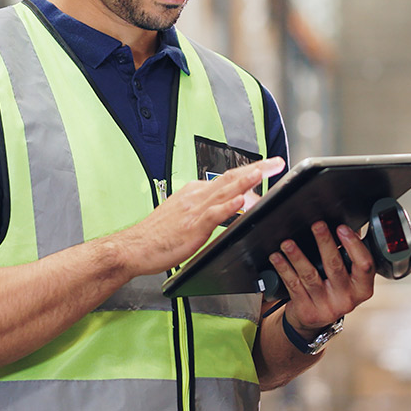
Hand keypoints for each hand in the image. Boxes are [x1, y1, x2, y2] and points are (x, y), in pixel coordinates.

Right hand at [115, 157, 284, 276]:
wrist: (134, 247)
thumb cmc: (156, 236)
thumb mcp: (181, 214)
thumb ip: (203, 209)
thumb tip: (225, 207)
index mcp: (194, 193)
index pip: (227, 178)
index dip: (248, 172)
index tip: (265, 167)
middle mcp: (196, 196)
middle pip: (231, 177)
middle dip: (256, 168)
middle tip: (277, 162)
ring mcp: (194, 210)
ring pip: (225, 190)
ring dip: (247, 179)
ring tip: (264, 172)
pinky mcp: (192, 226)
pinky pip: (214, 214)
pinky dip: (229, 205)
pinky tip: (241, 200)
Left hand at [269, 221, 374, 336]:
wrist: (315, 321)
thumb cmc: (333, 291)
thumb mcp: (348, 277)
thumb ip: (350, 254)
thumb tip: (348, 226)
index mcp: (362, 288)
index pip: (364, 264)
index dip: (354, 245)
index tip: (342, 228)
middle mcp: (347, 299)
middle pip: (335, 266)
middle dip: (325, 243)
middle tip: (317, 226)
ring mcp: (326, 307)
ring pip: (310, 276)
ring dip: (297, 257)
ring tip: (288, 243)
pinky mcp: (307, 310)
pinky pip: (293, 285)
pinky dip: (284, 269)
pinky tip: (277, 258)